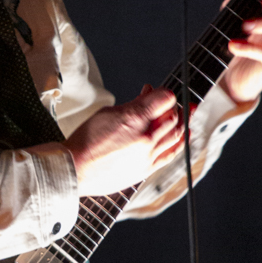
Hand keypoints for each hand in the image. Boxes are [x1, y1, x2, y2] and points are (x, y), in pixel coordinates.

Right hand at [64, 86, 183, 195]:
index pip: (165, 99)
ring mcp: (147, 156)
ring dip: (182, 122)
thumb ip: (133, 104)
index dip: (165, 93)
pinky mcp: (146, 170)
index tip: (161, 92)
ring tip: (186, 114)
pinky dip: (181, 143)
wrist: (75, 169)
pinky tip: (185, 135)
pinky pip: (171, 154)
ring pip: (176, 135)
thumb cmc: (86, 142)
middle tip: (170, 103)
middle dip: (173, 106)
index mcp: (134, 119)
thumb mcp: (108, 113)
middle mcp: (145, 138)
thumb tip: (148, 94)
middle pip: (173, 116)